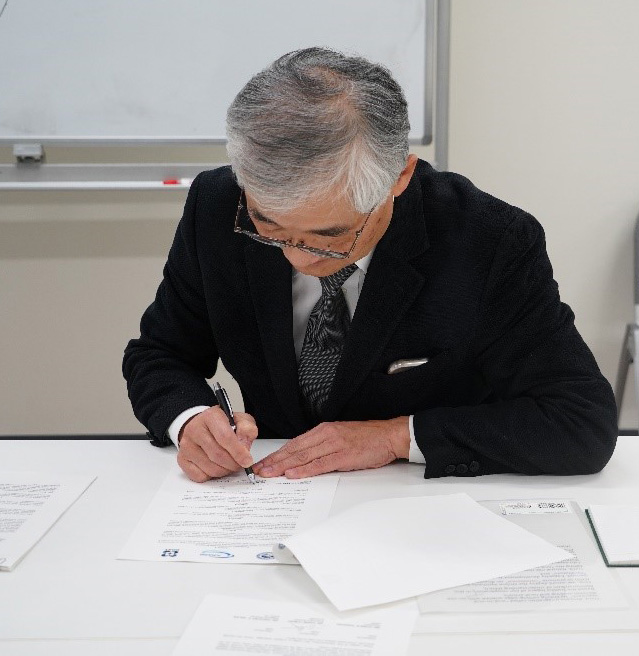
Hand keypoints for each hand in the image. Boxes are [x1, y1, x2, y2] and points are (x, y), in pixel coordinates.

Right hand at [177, 406, 257, 481]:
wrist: (202, 426)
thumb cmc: (222, 425)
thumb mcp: (239, 420)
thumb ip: (247, 429)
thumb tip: (244, 445)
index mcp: (210, 416)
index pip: (225, 437)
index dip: (238, 452)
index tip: (247, 461)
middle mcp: (194, 429)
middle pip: (217, 455)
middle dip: (233, 464)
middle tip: (240, 464)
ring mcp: (186, 445)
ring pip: (210, 468)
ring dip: (224, 471)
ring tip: (229, 464)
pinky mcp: (182, 459)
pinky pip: (200, 476)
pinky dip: (212, 476)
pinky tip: (216, 466)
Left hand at [252, 416, 409, 478]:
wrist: (388, 435)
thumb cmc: (366, 438)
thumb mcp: (339, 437)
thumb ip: (322, 446)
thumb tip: (303, 459)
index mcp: (323, 430)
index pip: (294, 444)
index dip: (277, 454)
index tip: (264, 463)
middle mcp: (326, 435)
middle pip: (294, 450)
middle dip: (275, 461)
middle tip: (259, 470)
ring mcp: (334, 444)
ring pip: (303, 456)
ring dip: (284, 466)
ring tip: (269, 474)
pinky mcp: (344, 455)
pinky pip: (320, 464)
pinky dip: (305, 470)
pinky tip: (293, 474)